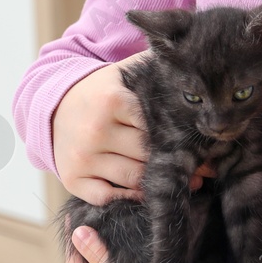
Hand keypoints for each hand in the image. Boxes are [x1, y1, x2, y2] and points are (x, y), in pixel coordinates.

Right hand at [52, 50, 215, 201]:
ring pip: (134, 178)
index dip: (179, 134)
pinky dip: (129, 197)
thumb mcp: (124, 74)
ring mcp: (82, 157)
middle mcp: (95, 130)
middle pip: (148, 154)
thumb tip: (194, 65)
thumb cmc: (101, 92)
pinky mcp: (72, 179)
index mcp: (112, 100)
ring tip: (189, 183)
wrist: (55, 108)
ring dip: (158, 181)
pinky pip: (109, 197)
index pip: (156, 125)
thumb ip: (155, 67)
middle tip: (206, 167)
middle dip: (176, 160)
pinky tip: (145, 190)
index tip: (200, 142)